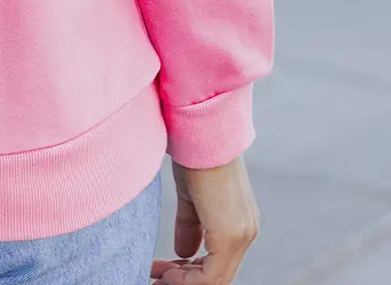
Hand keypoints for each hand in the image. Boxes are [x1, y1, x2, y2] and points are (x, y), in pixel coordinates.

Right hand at [151, 156, 259, 282]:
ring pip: (215, 279)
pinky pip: (212, 276)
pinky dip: (188, 281)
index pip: (218, 263)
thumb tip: (184, 253)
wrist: (201, 132)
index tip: (162, 270)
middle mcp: (246, 232)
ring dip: (184, 282)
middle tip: (156, 278)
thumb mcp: (191, 197)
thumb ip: (191, 226)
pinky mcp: (230, 236)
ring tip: (157, 277)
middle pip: (217, 276)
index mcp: (239, 222)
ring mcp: (241, 235)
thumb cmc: (195, 154)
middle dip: (184, 280)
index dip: (189, 273)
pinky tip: (166, 273)